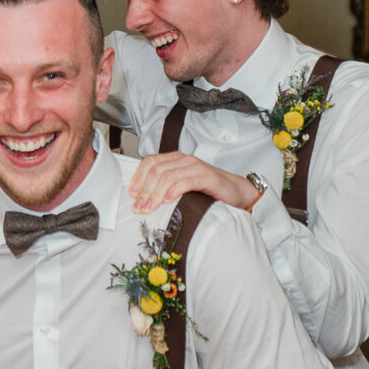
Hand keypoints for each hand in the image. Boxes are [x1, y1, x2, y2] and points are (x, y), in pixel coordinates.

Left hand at [128, 151, 259, 218]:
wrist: (236, 192)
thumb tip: (142, 200)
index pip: (150, 162)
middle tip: (139, 207)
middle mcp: (184, 160)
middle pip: (156, 170)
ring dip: (155, 194)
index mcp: (176, 160)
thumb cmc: (208, 191)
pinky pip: (186, 181)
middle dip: (145, 190)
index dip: (138, 177)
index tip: (132, 194)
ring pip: (168, 176)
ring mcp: (195, 167)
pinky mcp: (207, 176)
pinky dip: (174, 191)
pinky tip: (168, 201)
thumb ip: (166, 188)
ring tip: (150, 208)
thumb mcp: (182, 187)